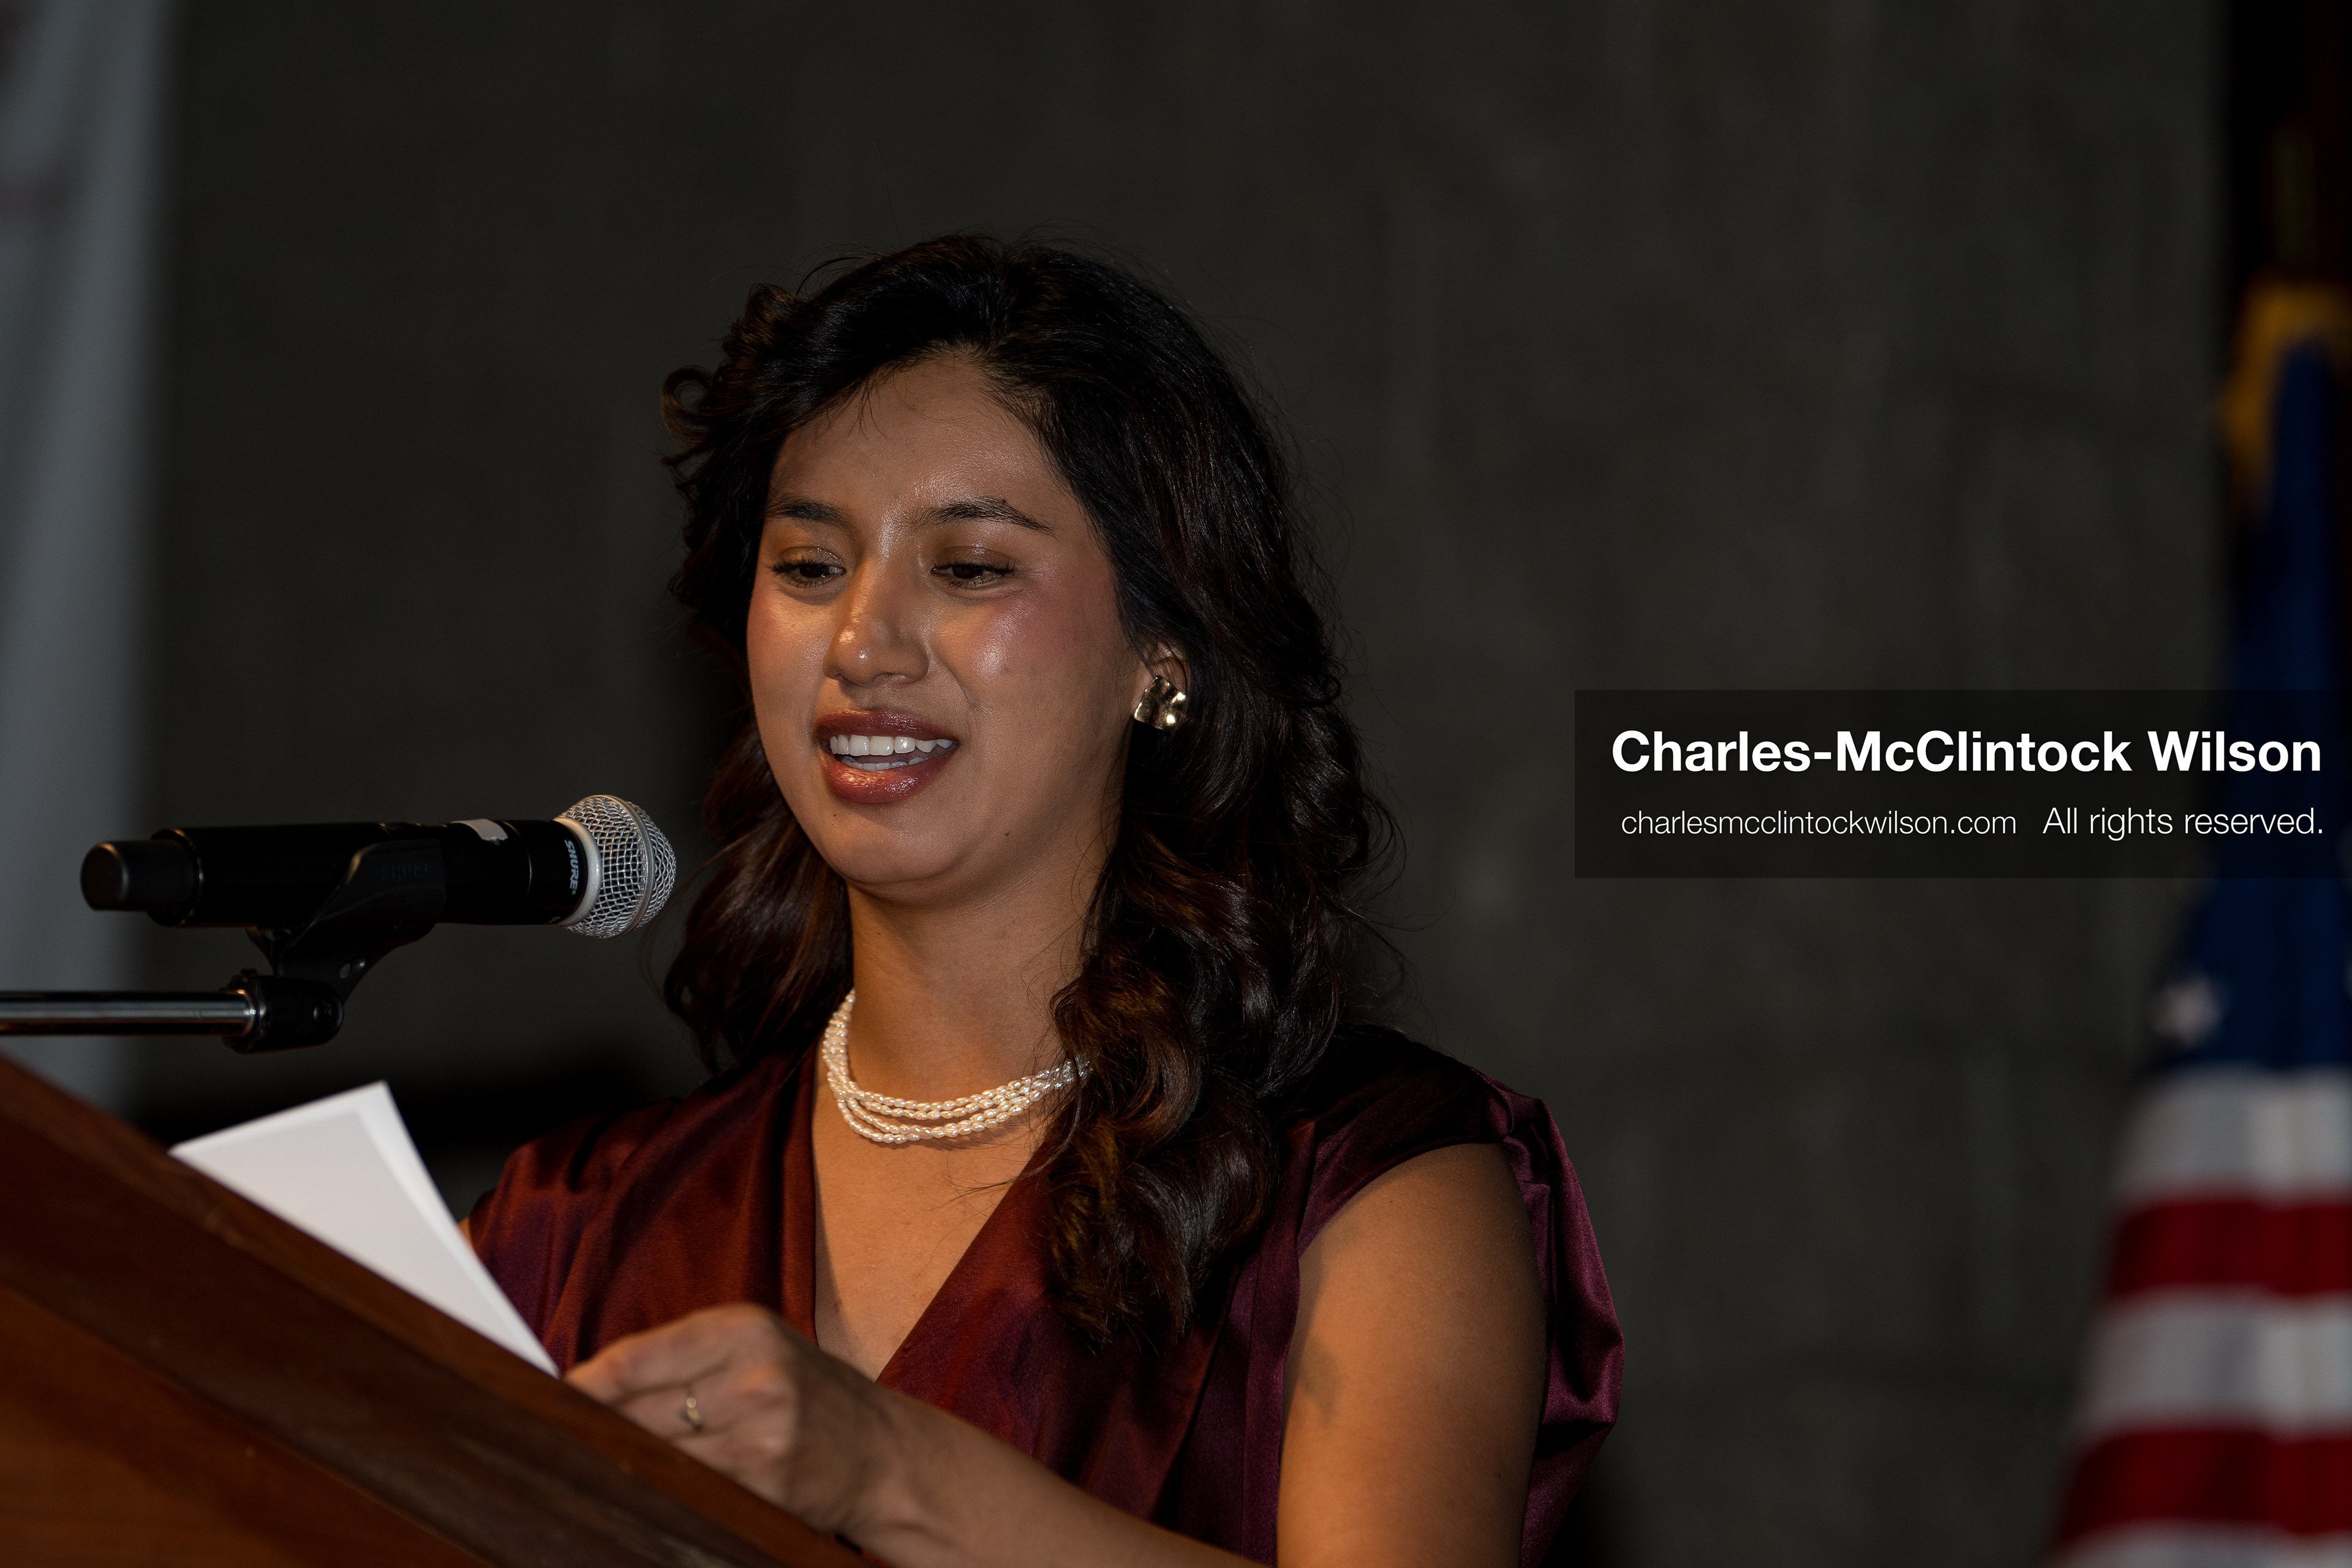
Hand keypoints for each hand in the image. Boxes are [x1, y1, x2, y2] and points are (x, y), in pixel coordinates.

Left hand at [567, 1302, 900, 1533]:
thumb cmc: (802, 1391)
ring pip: (654, 1458)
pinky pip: (687, 1493)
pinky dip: (658, 1492)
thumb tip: (582, 1384)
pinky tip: (642, 1490)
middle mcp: (755, 1378)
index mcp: (744, 1329)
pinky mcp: (764, 1489)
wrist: (880, 1451)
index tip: (538, 1400)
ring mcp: (762, 1438)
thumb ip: (677, 1357)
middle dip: (590, 1428)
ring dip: (618, 1464)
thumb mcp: (752, 1348)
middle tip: (546, 1438)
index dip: (579, 1386)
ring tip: (587, 1465)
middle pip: (635, 1413)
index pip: (633, 1360)